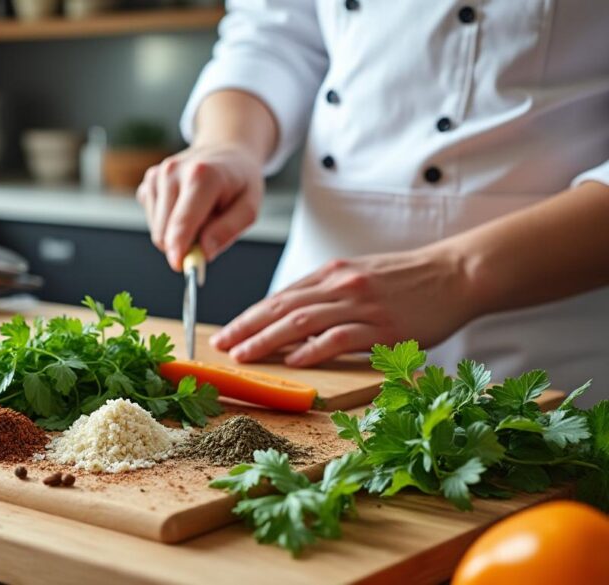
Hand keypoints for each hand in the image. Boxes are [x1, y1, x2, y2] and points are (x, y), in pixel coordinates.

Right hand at [136, 143, 262, 270]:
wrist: (224, 152)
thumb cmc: (239, 182)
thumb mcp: (250, 207)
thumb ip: (228, 231)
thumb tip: (204, 252)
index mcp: (201, 176)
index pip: (183, 221)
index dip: (179, 248)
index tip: (180, 266)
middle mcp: (173, 172)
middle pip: (164, 232)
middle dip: (183, 244)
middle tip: (207, 237)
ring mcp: (157, 175)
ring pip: (157, 230)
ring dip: (177, 233)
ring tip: (199, 215)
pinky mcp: (148, 182)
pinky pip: (152, 220)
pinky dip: (168, 223)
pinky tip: (185, 207)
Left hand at [210, 245, 477, 365]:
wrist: (457, 273)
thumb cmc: (409, 280)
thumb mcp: (361, 276)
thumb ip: (328, 294)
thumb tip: (293, 318)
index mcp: (332, 274)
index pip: (281, 297)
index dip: (250, 315)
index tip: (228, 332)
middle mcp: (340, 285)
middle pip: (283, 308)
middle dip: (247, 327)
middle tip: (222, 346)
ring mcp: (361, 305)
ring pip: (302, 321)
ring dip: (268, 339)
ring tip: (244, 355)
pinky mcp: (383, 326)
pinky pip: (340, 337)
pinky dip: (313, 349)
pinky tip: (293, 361)